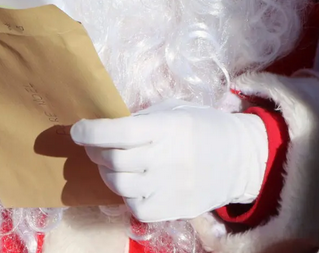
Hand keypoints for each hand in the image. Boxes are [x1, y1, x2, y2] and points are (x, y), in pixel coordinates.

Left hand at [71, 99, 267, 221]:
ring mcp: (169, 188)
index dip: (92, 132)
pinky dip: (125, 194)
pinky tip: (132, 182)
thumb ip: (143, 118)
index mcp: (169, 128)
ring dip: (106, 171)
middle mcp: (167, 159)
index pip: (120, 132)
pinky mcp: (171, 209)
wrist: (241, 159)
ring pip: (117, 184)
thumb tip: (106, 126)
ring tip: (110, 163)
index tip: (77, 130)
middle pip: (113, 159)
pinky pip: (133, 206)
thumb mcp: (176, 110)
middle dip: (95, 150)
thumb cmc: (205, 127)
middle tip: (93, 145)